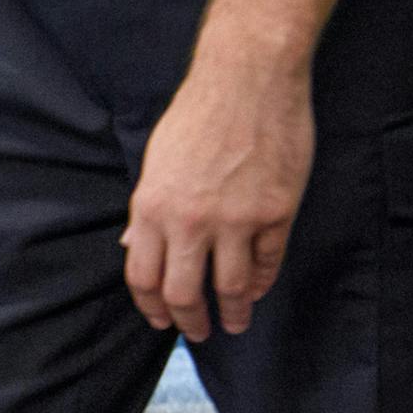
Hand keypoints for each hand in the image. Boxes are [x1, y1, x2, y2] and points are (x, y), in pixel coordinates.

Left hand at [122, 35, 315, 341]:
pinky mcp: (276, 212)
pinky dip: (262, 283)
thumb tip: (135, 251)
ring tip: (234, 323)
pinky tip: (258, 291)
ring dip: (233, 313)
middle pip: (184, 293)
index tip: (160, 320)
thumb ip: (147, 212)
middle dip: (189, 321)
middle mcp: (190, 222)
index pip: (144, 277)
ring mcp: (236, 220)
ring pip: (232, 287)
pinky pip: (268, 262)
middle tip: (198, 332)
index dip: (151, 306)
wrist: (248, 79)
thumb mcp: (156, 164)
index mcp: (153, 209)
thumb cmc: (197, 115)